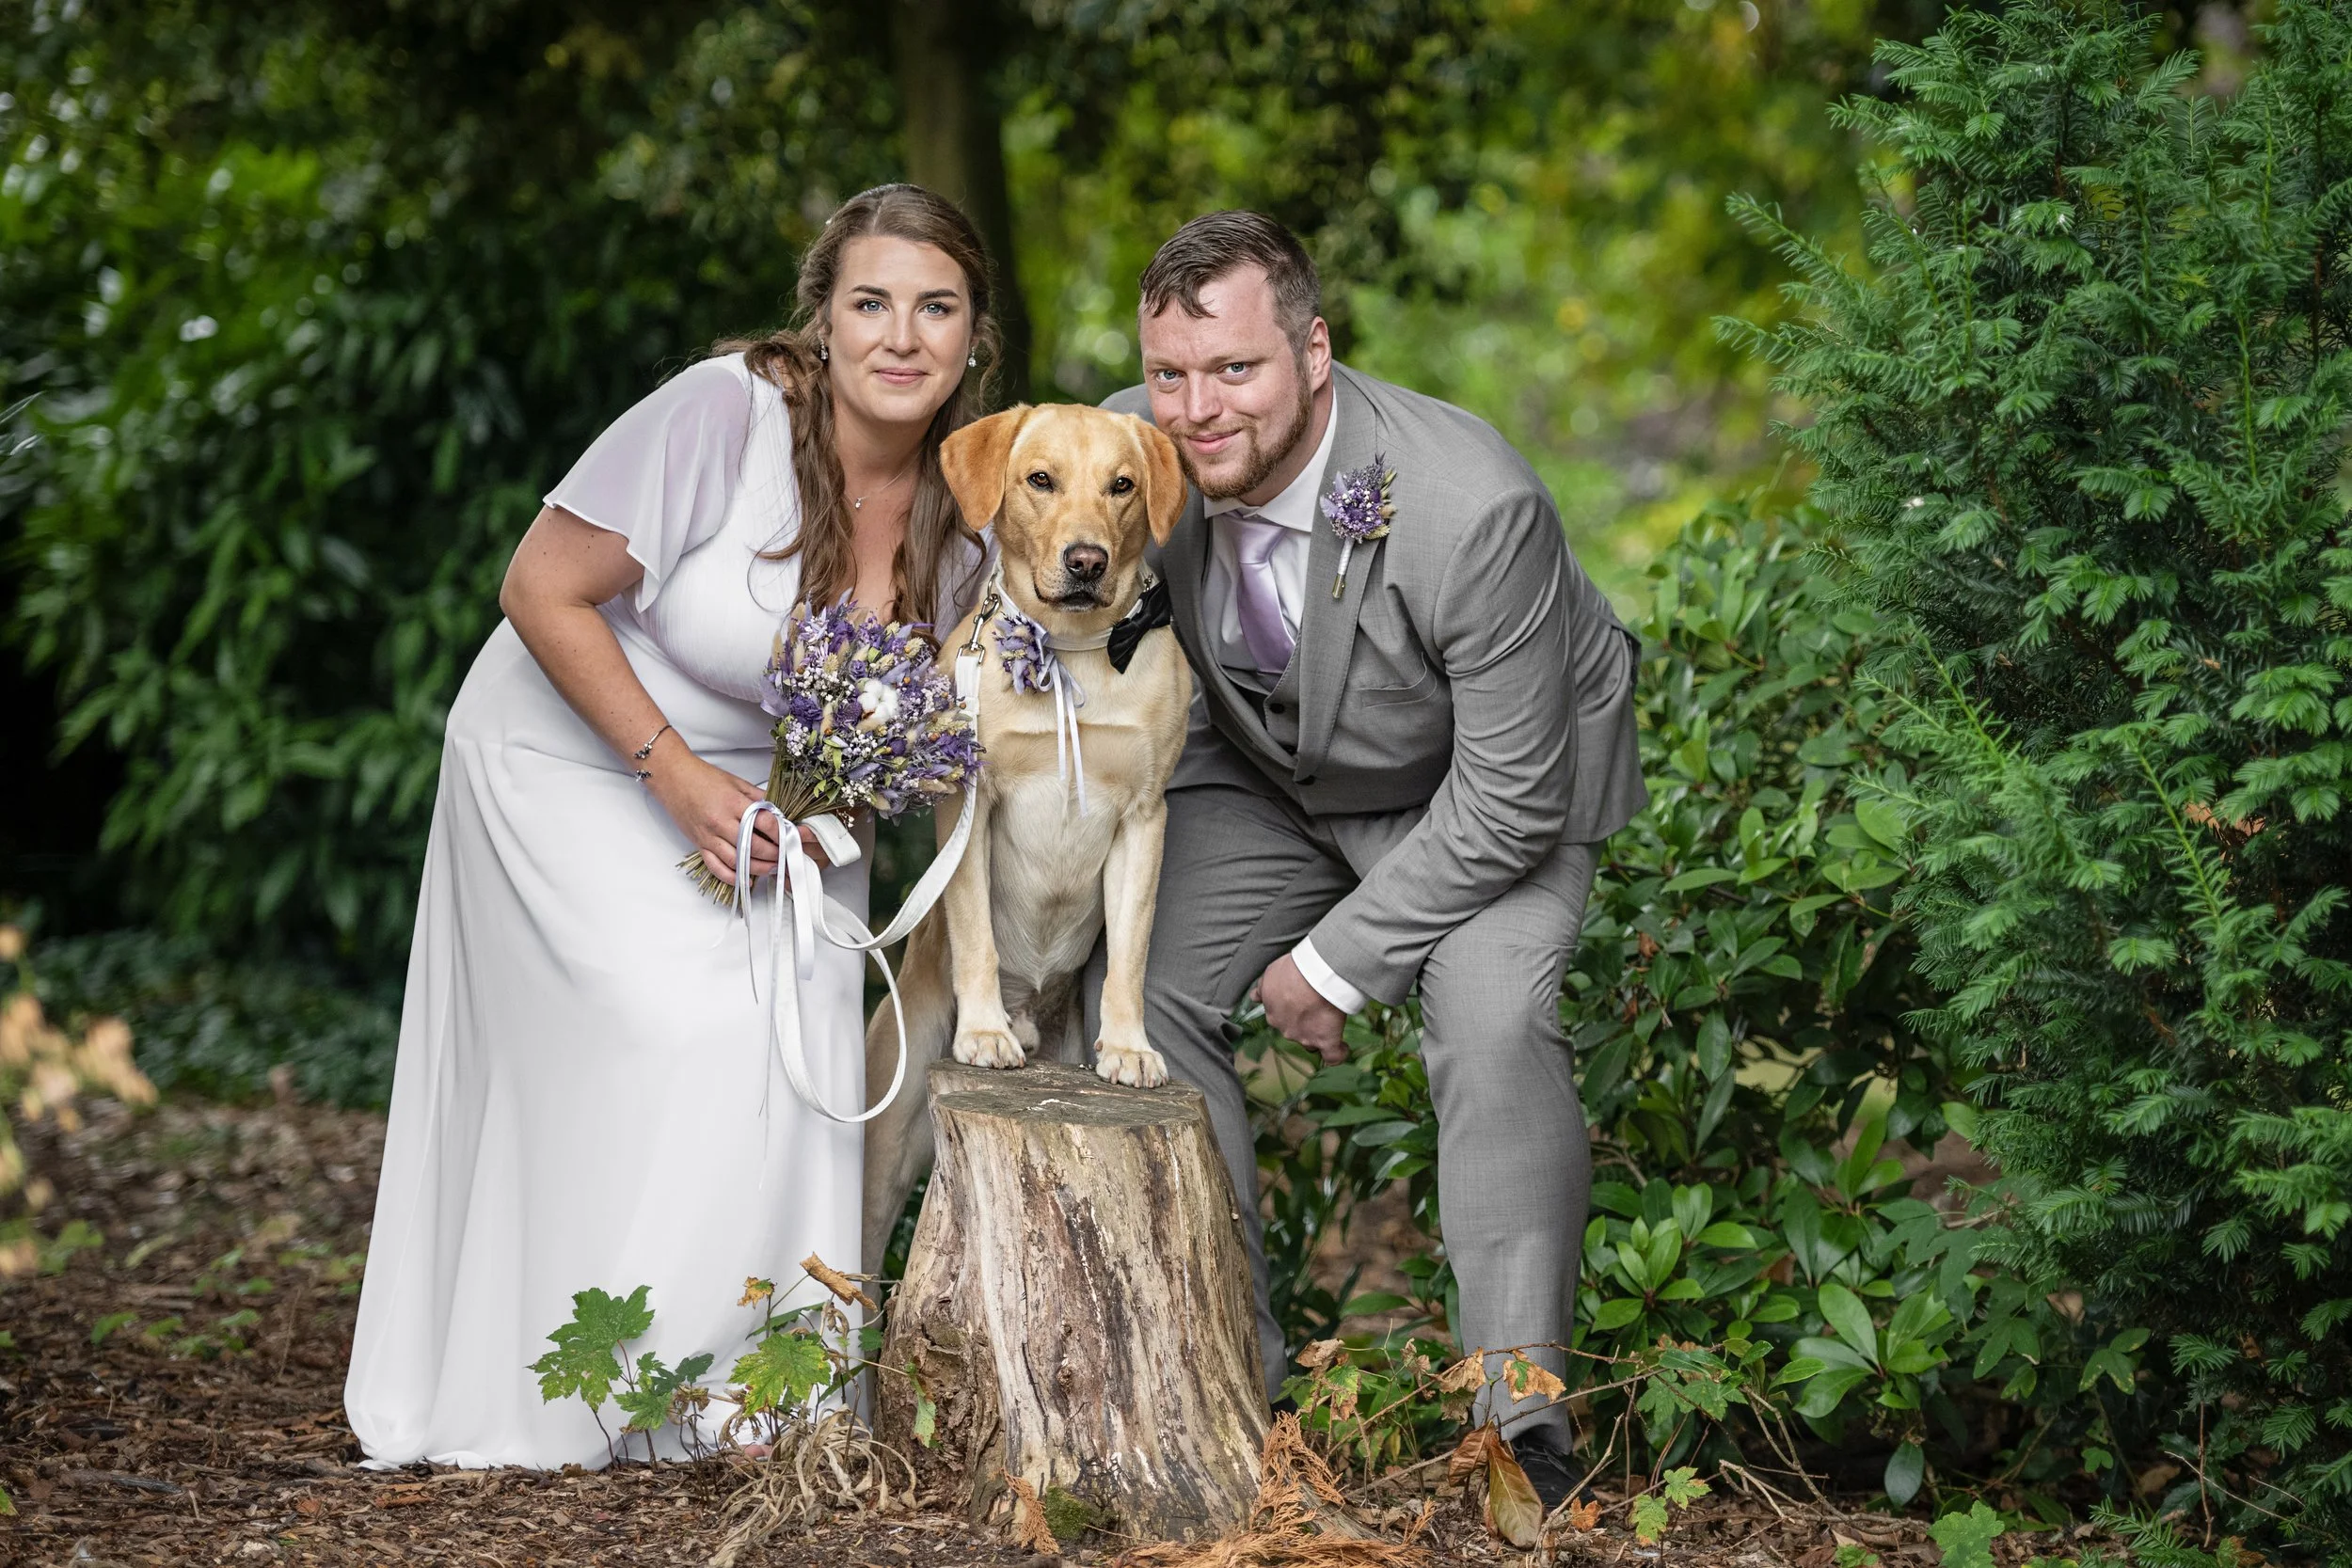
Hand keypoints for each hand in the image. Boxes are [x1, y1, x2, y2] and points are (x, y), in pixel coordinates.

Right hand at [643, 744, 838, 885]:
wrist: (673, 778)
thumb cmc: (704, 778)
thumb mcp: (737, 783)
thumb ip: (758, 798)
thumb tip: (778, 813)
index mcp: (733, 803)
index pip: (764, 823)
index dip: (781, 833)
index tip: (792, 837)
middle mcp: (720, 822)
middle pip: (754, 846)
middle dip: (774, 854)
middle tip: (786, 856)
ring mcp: (708, 836)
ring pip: (737, 861)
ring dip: (758, 868)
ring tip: (772, 868)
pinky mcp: (699, 845)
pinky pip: (716, 867)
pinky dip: (732, 877)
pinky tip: (746, 879)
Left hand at [1253, 953, 1348, 1064]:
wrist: (1315, 975)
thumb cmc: (1293, 970)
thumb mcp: (1271, 975)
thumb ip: (1263, 989)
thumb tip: (1255, 997)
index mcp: (1273, 1014)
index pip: (1281, 1018)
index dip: (1291, 1011)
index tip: (1301, 1002)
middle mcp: (1286, 1029)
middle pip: (1295, 1030)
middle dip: (1304, 1021)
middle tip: (1317, 1003)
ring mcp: (1305, 1037)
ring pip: (1311, 1041)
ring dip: (1319, 1033)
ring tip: (1331, 1019)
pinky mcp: (1326, 1040)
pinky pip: (1332, 1055)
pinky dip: (1339, 1052)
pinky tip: (1342, 1047)